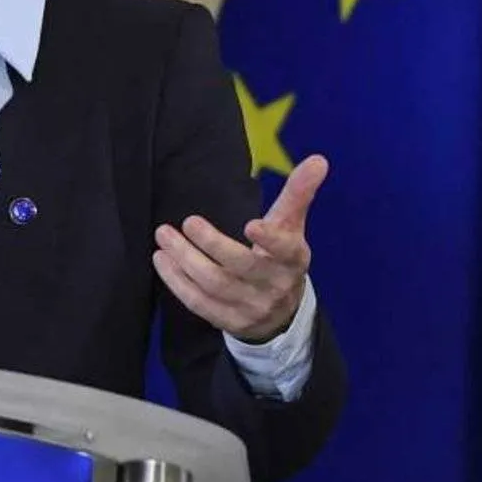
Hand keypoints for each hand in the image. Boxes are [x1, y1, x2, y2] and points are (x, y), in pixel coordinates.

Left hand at [152, 154, 326, 342]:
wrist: (281, 314)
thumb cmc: (280, 258)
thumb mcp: (291, 227)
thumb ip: (298, 193)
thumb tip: (318, 159)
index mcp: (292, 259)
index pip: (286, 250)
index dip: (271, 239)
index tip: (251, 223)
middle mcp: (274, 285)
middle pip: (242, 267)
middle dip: (213, 244)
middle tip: (188, 222)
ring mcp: (250, 306)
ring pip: (215, 285)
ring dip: (186, 260)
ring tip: (164, 236)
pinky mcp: (228, 321)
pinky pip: (199, 303)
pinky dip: (177, 282)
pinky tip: (162, 260)